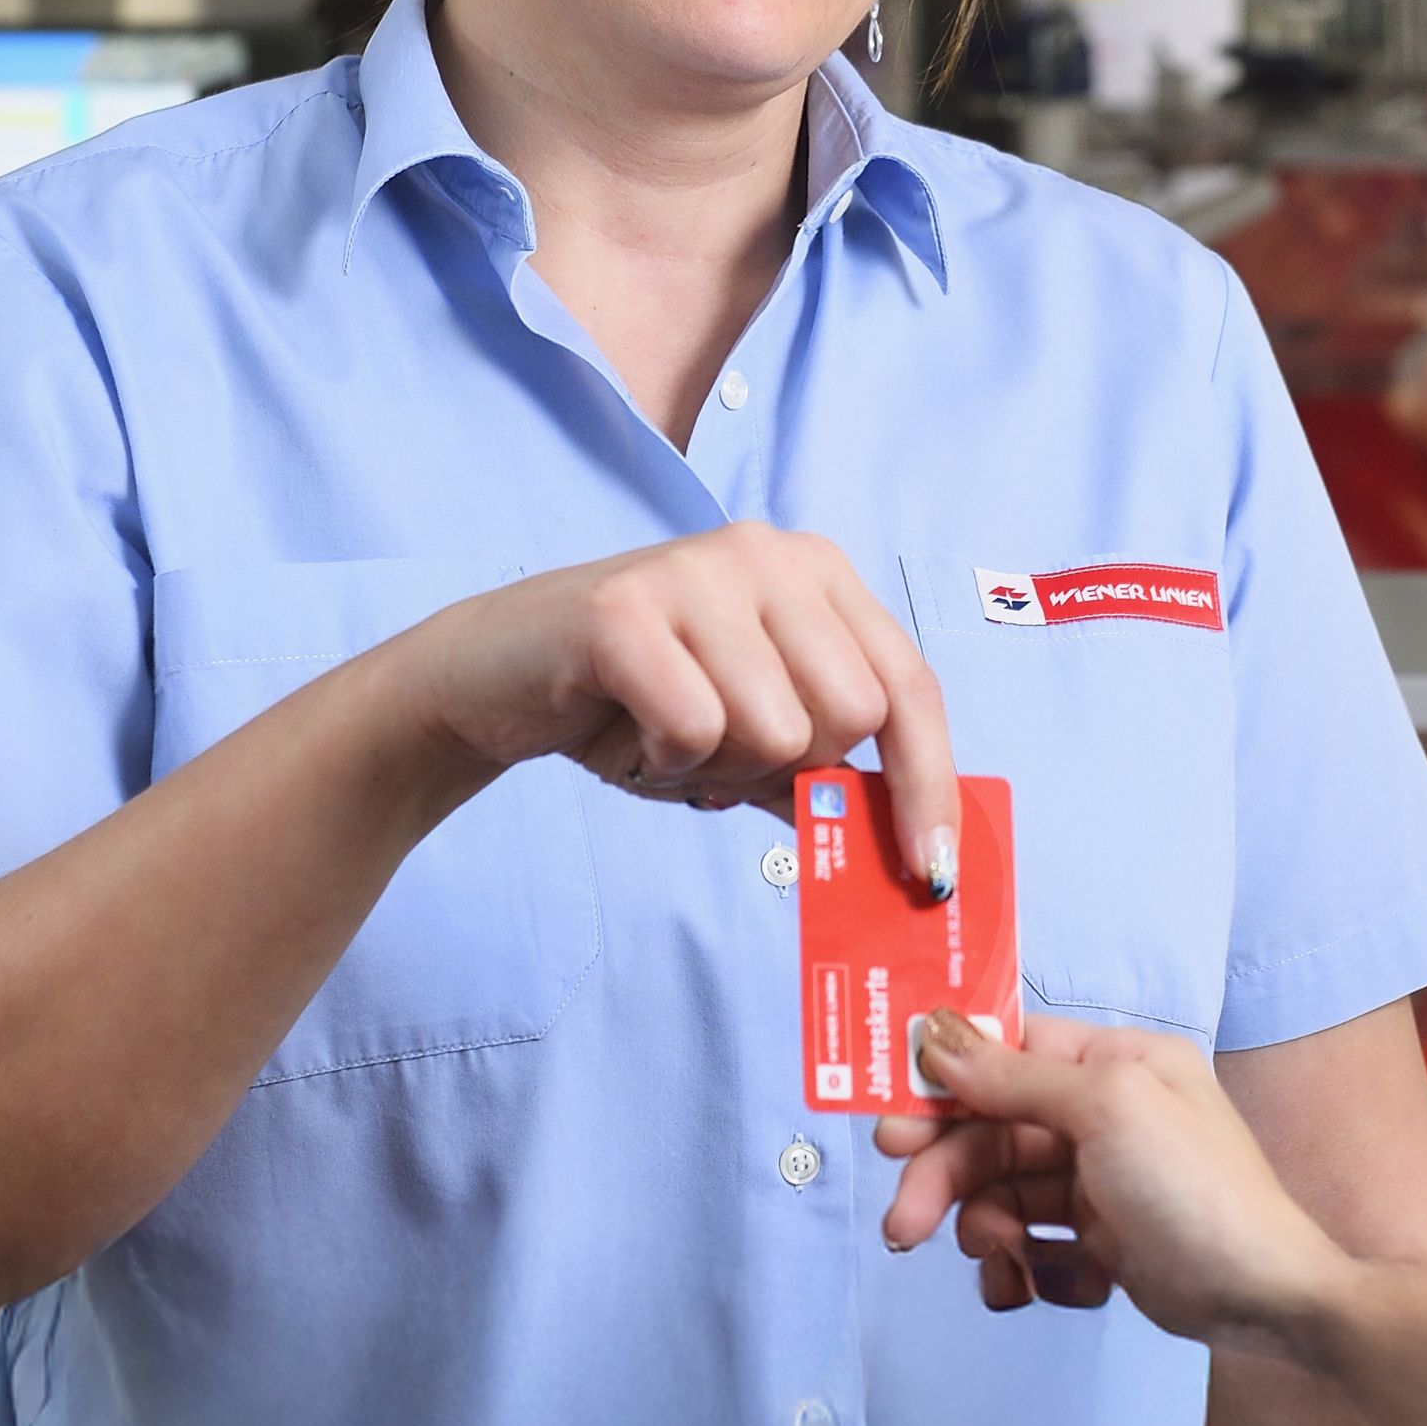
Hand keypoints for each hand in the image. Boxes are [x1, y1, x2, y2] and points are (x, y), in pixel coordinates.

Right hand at [385, 522, 957, 887]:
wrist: (495, 676)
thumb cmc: (636, 704)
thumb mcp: (748, 736)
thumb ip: (825, 775)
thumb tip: (915, 853)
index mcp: (817, 572)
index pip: (910, 686)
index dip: (928, 783)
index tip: (932, 871)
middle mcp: (769, 554)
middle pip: (849, 716)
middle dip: (789, 769)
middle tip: (718, 752)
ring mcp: (698, 571)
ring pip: (777, 732)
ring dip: (718, 768)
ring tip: (665, 735)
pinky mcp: (624, 610)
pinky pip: (696, 730)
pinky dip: (664, 760)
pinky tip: (628, 729)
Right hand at [876, 1011, 1346, 1348]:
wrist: (1262, 1298)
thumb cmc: (1200, 1190)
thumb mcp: (1107, 1108)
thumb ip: (1016, 1073)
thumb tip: (941, 1033)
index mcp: (1118, 1062)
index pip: (1009, 1053)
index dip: (946, 1085)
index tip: (893, 1121)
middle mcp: (1108, 1115)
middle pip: (993, 1132)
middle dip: (945, 1177)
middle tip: (904, 1224)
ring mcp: (1104, 1181)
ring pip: (1004, 1194)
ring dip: (985, 1230)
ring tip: (1001, 1261)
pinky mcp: (1103, 1241)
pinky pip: (1033, 1246)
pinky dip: (1025, 1269)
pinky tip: (1037, 1284)